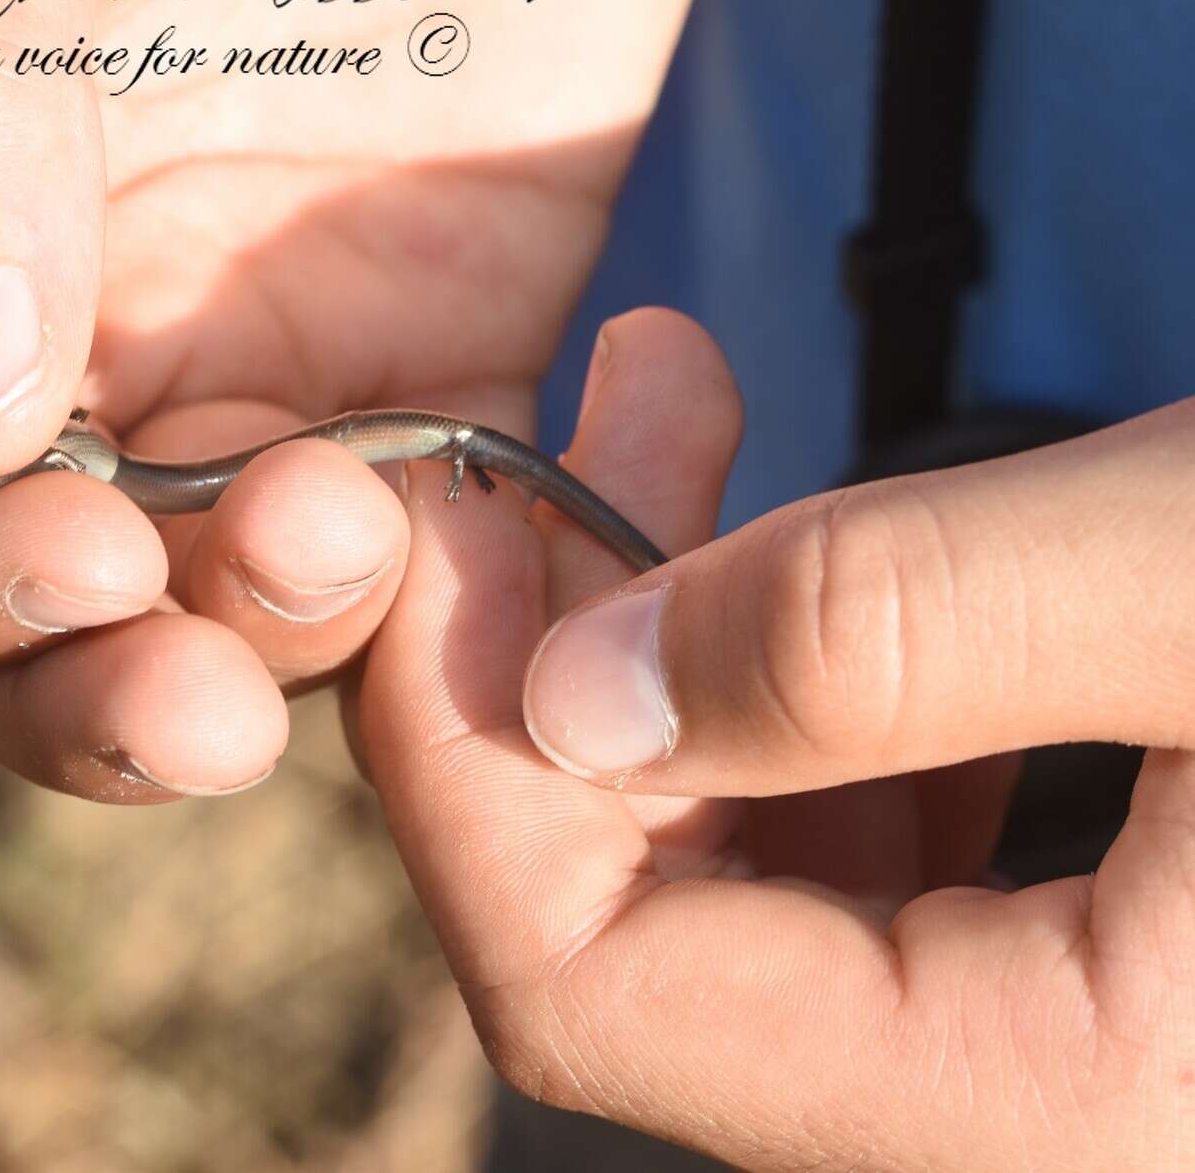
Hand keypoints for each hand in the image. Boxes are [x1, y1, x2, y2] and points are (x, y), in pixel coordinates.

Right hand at [0, 0, 722, 798]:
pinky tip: (513, 511)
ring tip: (363, 540)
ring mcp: (208, 346)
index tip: (80, 554)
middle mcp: (1, 317)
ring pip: (196, 612)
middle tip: (208, 714)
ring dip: (269, 643)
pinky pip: (408, 547)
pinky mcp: (407, 349)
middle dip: (83, 688)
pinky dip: (449, 588)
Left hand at [358, 309, 1194, 1167]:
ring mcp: (1040, 1039)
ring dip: (668, 632)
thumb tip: (571, 690)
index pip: (586, 992)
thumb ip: (878, 637)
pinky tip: (804, 540)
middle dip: (553, 652)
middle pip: (631, 927)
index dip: (458, 755)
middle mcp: (1016, 1118)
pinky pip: (851, 841)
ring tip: (670, 411)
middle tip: (557, 426)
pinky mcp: (1080, 951)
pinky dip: (791, 679)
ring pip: (732, 866)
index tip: (434, 524)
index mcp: (1040, 1105)